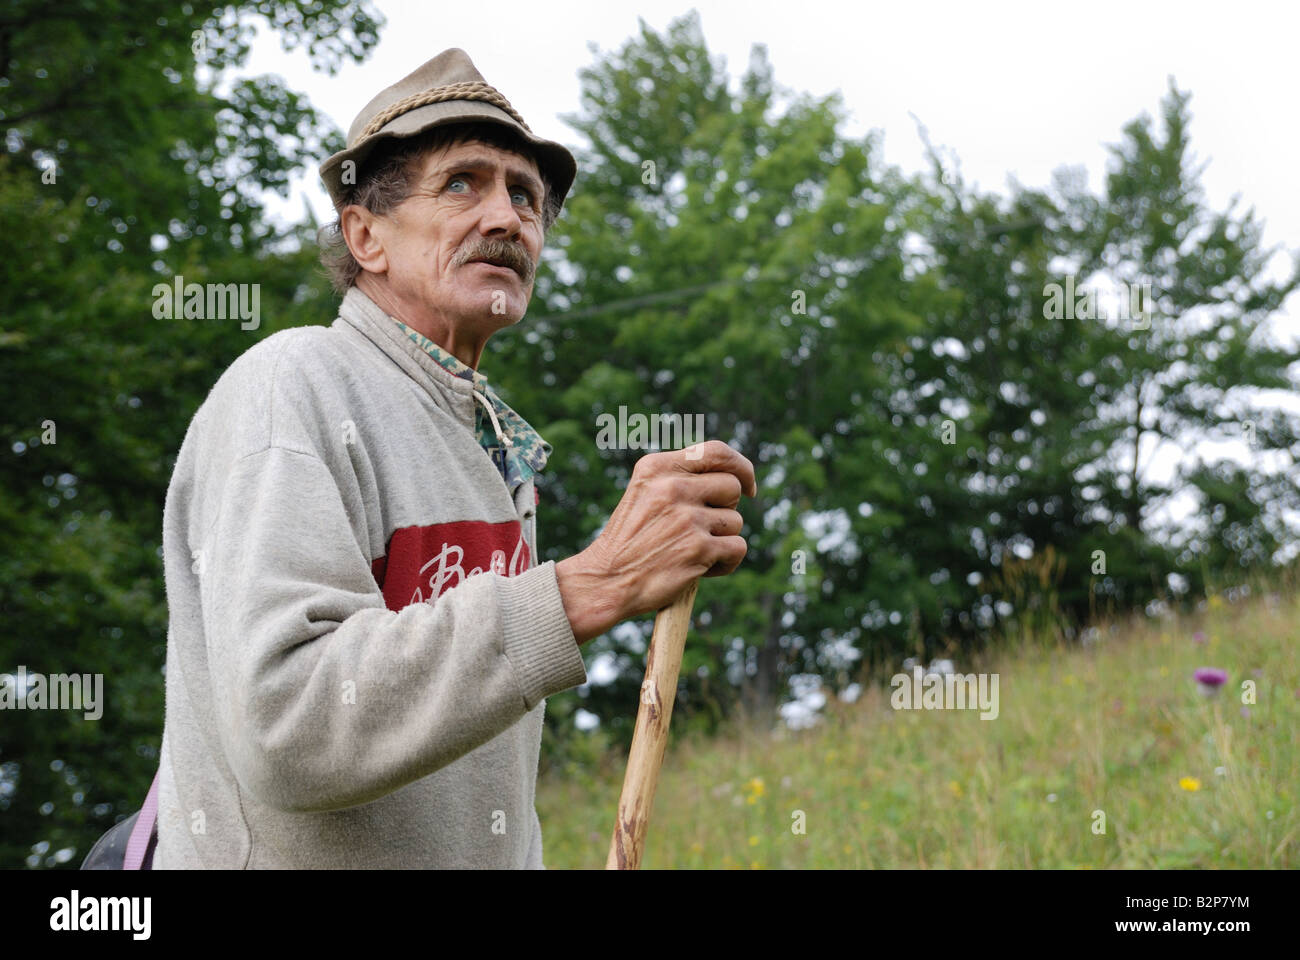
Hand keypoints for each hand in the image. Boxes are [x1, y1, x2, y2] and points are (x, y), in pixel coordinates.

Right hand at [556, 440, 756, 643]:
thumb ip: (679, 478)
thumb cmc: (629, 541)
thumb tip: (733, 477)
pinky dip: (726, 563)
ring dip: (722, 540)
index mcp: (656, 468)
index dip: (741, 466)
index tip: (747, 486)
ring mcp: (686, 518)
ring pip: (735, 521)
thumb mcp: (644, 493)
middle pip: (732, 487)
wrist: (606, 581)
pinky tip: (702, 569)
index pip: (716, 451)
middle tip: (703, 528)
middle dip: (727, 509)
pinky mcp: (698, 548)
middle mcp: (672, 487)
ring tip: (692, 551)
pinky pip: (737, 548)